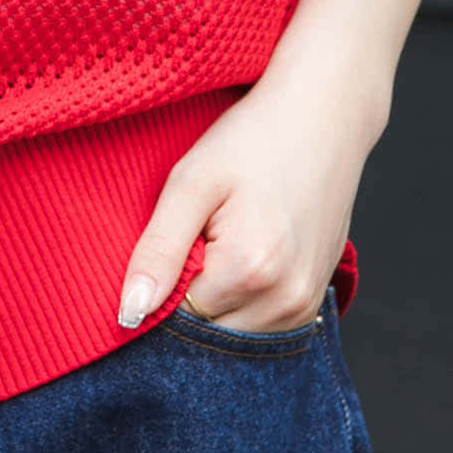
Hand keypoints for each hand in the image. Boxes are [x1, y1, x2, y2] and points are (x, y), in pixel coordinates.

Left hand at [117, 70, 377, 332]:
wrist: (322, 121)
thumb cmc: (250, 142)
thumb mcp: (191, 183)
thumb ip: (158, 252)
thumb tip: (129, 316)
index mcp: (249, 271)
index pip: (176, 317)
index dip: (163, 283)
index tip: (174, 239)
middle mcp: (284, 301)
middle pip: (208, 331)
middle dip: (188, 296)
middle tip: (197, 234)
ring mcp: (305, 306)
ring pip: (233, 332)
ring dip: (215, 299)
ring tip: (222, 238)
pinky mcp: (314, 301)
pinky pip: (260, 325)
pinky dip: (240, 300)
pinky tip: (242, 252)